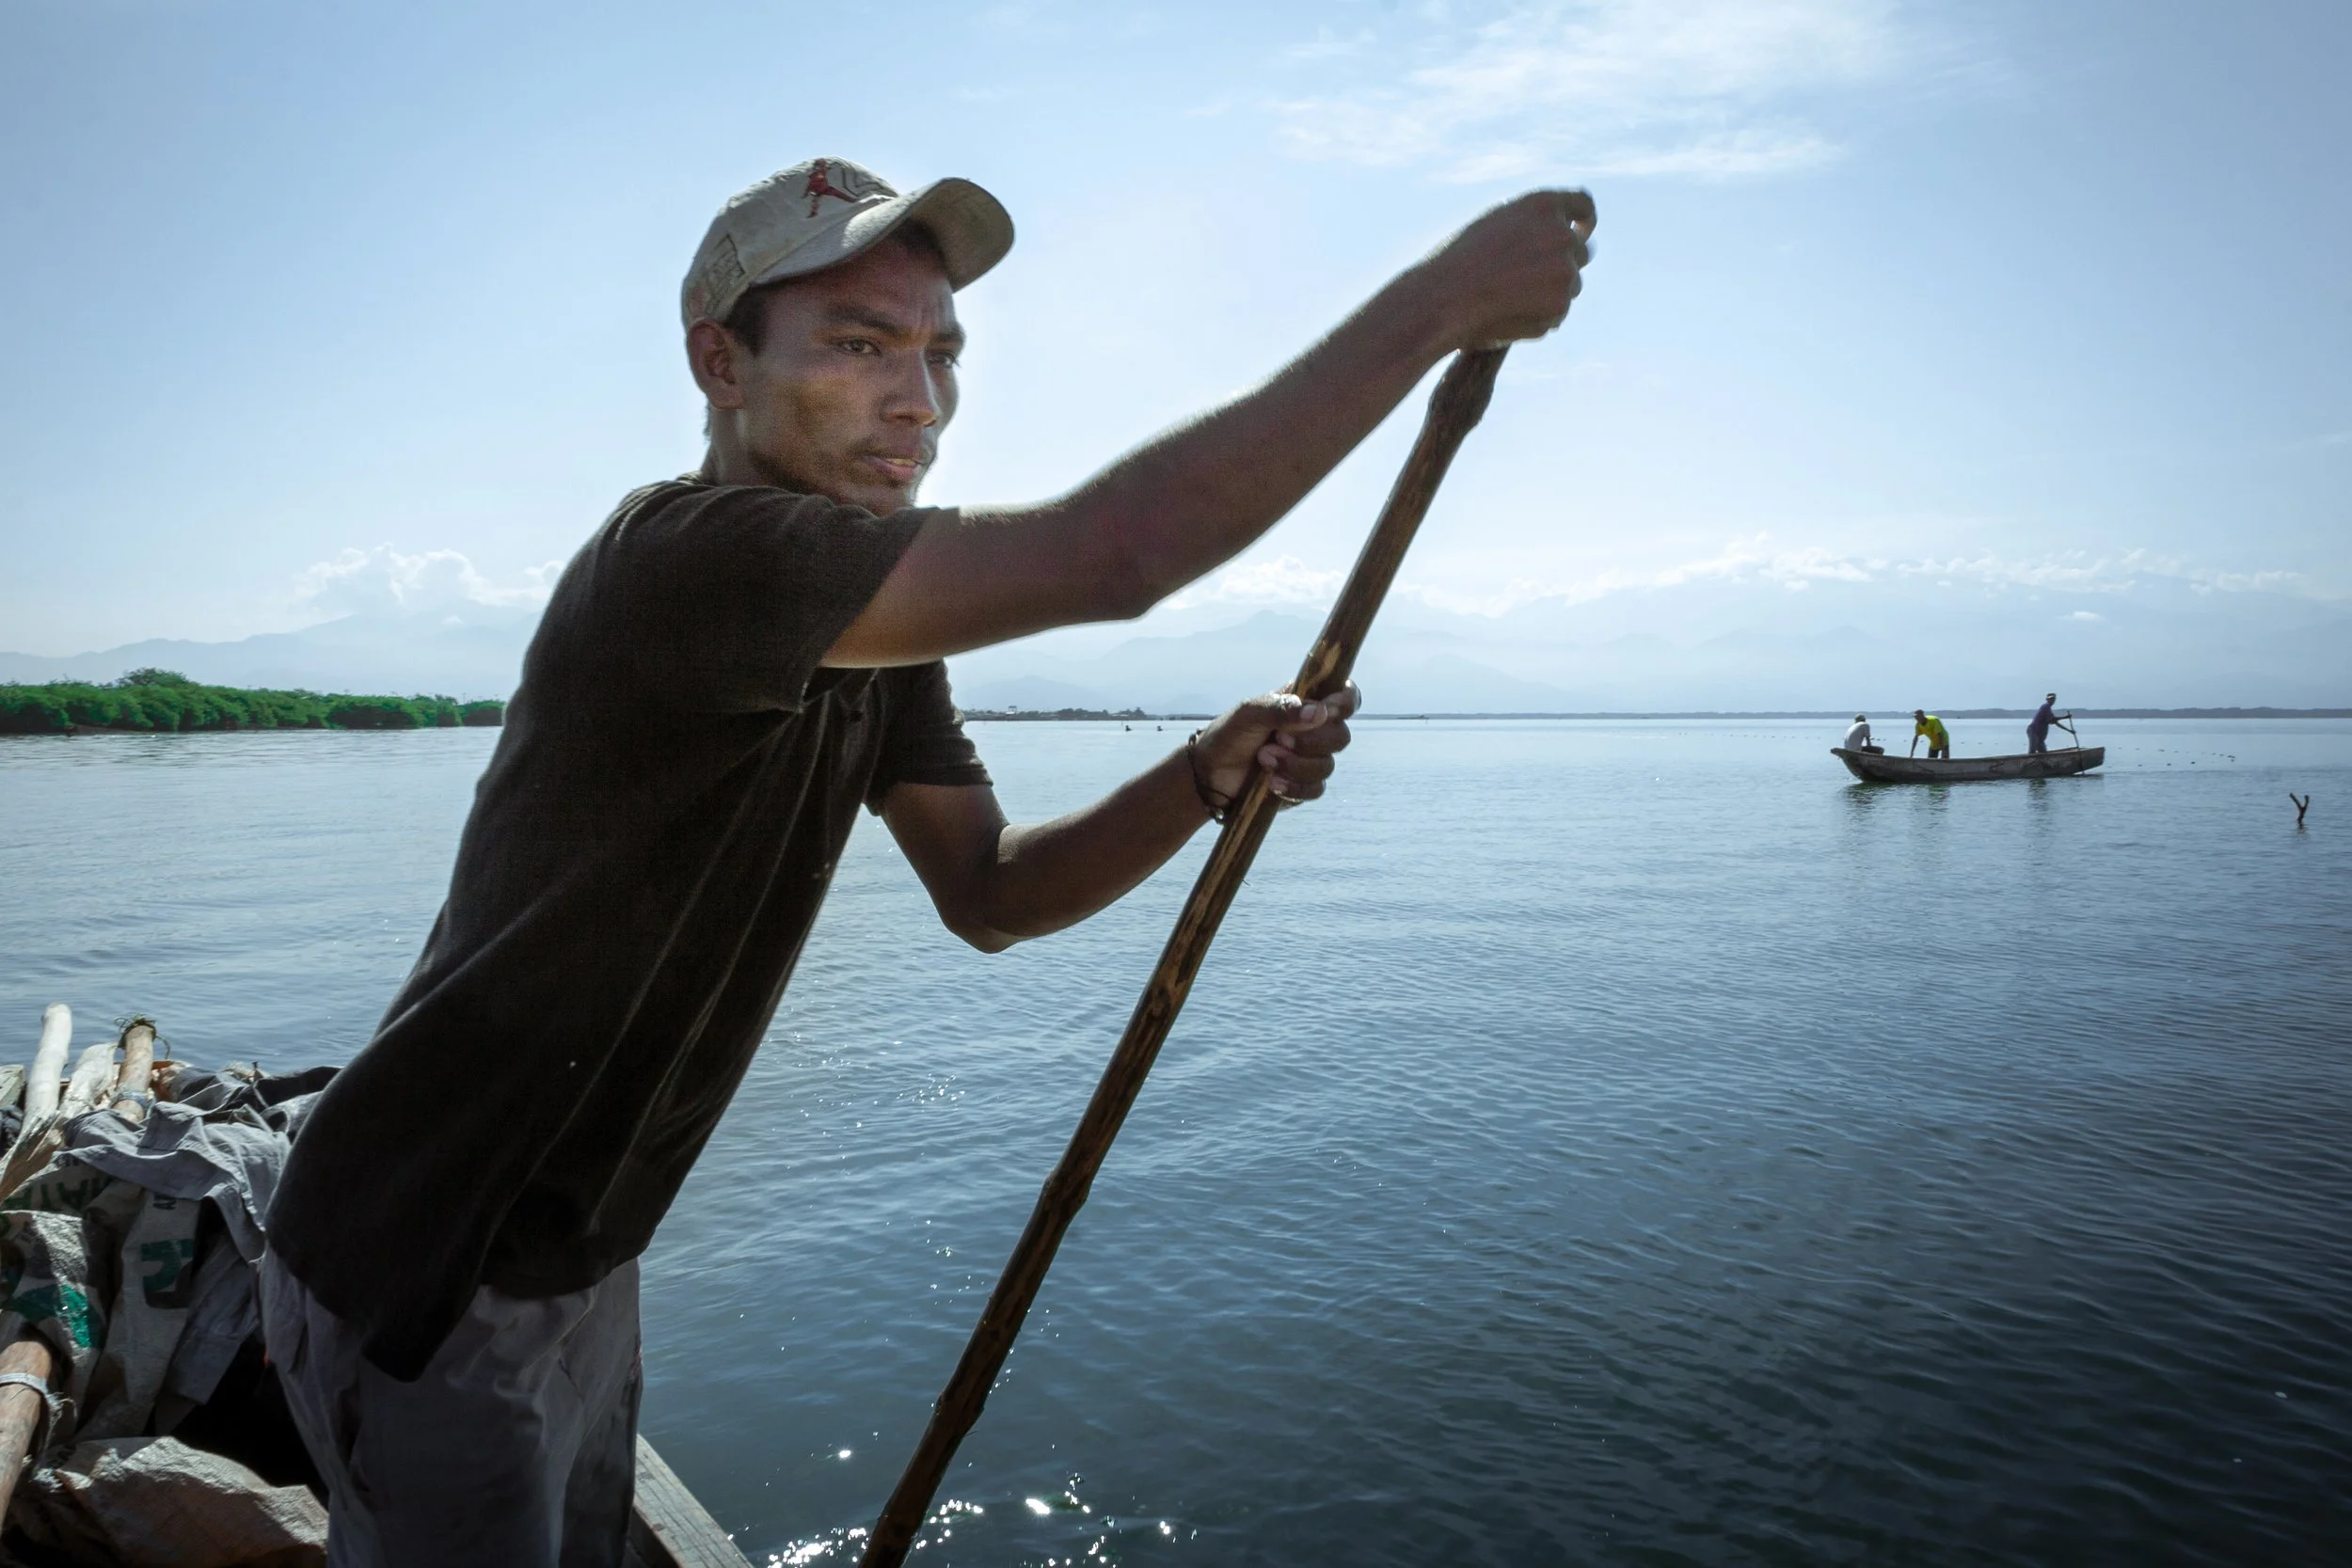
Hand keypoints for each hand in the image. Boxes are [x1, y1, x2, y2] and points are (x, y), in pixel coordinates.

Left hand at [1190, 683, 1360, 809]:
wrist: (1209, 774)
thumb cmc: (1228, 734)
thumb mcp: (1249, 714)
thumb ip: (1282, 708)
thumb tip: (1319, 713)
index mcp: (1305, 704)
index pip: (1344, 697)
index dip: (1345, 702)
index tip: (1327, 710)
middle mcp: (1313, 731)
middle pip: (1341, 735)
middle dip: (1310, 741)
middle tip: (1277, 739)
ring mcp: (1310, 760)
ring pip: (1328, 765)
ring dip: (1295, 764)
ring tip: (1264, 759)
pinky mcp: (1303, 786)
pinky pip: (1316, 789)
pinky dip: (1294, 787)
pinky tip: (1271, 783)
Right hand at [1416, 190, 1595, 351]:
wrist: (1442, 299)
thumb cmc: (1456, 265)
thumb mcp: (1492, 229)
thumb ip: (1528, 229)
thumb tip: (1552, 247)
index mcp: (1541, 205)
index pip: (1582, 206)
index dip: (1585, 222)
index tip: (1581, 232)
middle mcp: (1560, 233)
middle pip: (1581, 252)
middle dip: (1563, 266)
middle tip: (1532, 284)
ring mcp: (1564, 269)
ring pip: (1571, 286)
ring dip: (1549, 296)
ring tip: (1507, 303)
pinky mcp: (1561, 304)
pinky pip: (1557, 315)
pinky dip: (1538, 320)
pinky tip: (1506, 318)